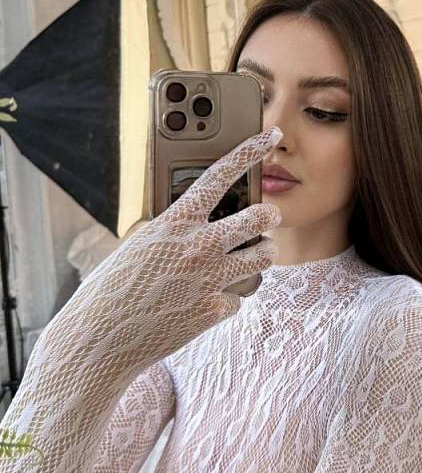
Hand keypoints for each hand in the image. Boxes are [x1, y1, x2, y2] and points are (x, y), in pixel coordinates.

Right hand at [41, 125, 283, 375]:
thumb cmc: (112, 287)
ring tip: (253, 256)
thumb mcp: (141, 244)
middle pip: (258, 218)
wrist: (101, 336)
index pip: (219, 175)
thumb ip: (176, 231)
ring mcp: (211, 279)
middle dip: (269, 216)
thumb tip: (204, 226)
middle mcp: (198, 246)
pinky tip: (203, 305)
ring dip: (262, 255)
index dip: (248, 150)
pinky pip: (238, 298)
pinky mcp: (215, 310)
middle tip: (269, 217)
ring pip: (264, 257)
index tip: (270, 135)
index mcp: (174, 221)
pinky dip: (226, 301)